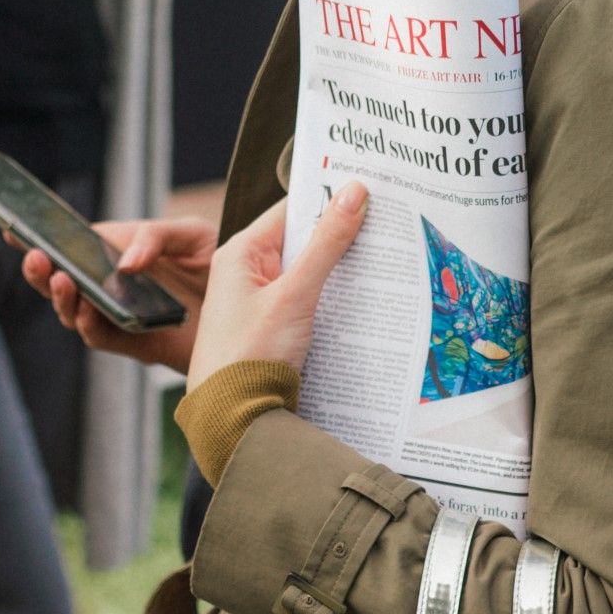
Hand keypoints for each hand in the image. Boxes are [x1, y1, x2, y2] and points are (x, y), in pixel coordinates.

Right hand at [21, 215, 215, 373]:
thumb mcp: (191, 235)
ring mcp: (120, 317)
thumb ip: (155, 236)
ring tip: (61, 281)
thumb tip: (126, 262)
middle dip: (40, 272)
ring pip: (74, 314)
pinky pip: (102, 338)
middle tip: (35, 259)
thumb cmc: (221, 264)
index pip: (70, 246)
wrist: (253, 307)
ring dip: (61, 299)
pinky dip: (90, 325)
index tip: (12, 228)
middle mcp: (112, 287)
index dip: (40, 239)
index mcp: (117, 253)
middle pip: (61, 283)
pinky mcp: (135, 344)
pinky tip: (89, 310)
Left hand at [184, 183, 366, 390]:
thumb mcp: (295, 295)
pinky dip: (324, 307)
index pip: (290, 212)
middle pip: (299, 245)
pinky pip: (300, 309)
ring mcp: (254, 307)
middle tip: (381, 234)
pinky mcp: (266, 335)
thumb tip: (353, 192)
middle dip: (337, 243)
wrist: (231, 421)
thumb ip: (327, 245)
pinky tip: (351, 312)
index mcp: (240, 254)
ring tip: (376, 272)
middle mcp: (243, 276)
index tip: (366, 196)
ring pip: (302, 279)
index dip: (327, 203)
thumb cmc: (250, 357)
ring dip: (334, 279)